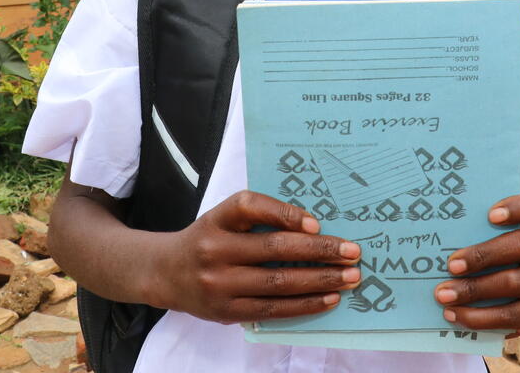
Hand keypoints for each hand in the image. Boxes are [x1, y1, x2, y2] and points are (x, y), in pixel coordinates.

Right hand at [154, 190, 361, 323]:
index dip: (284, 213)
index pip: (250, 207)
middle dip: (319, 251)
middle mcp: (214, 251)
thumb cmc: (207, 239)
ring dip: (320, 280)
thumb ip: (259, 216)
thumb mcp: (223, 217)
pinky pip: (273, 309)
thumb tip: (312, 228)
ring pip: (278, 283)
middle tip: (353, 251)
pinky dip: (305, 304)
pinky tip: (328, 298)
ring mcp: (220, 285)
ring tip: (350, 276)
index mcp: (216, 219)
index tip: (316, 224)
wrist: (166, 273)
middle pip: (273, 249)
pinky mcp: (227, 312)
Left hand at [434, 189, 519, 337]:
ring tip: (444, 296)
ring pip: (518, 284)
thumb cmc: (490, 247)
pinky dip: (483, 318)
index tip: (491, 214)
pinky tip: (457, 315)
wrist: (515, 285)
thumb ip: (473, 227)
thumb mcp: (487, 232)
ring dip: (476, 291)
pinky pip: (515, 317)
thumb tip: (428, 226)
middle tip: (451, 265)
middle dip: (484, 255)